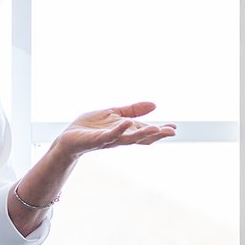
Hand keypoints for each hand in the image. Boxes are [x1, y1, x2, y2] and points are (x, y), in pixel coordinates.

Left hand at [53, 101, 176, 157]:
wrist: (69, 137)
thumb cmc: (91, 127)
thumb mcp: (114, 113)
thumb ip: (133, 110)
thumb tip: (155, 104)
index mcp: (126, 131)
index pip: (146, 131)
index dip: (160, 131)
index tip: (175, 128)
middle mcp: (120, 137)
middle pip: (142, 138)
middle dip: (157, 135)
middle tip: (172, 132)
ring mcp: (109, 139)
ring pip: (129, 139)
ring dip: (142, 134)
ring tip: (156, 129)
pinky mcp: (97, 140)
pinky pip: (109, 135)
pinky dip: (118, 130)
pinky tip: (126, 123)